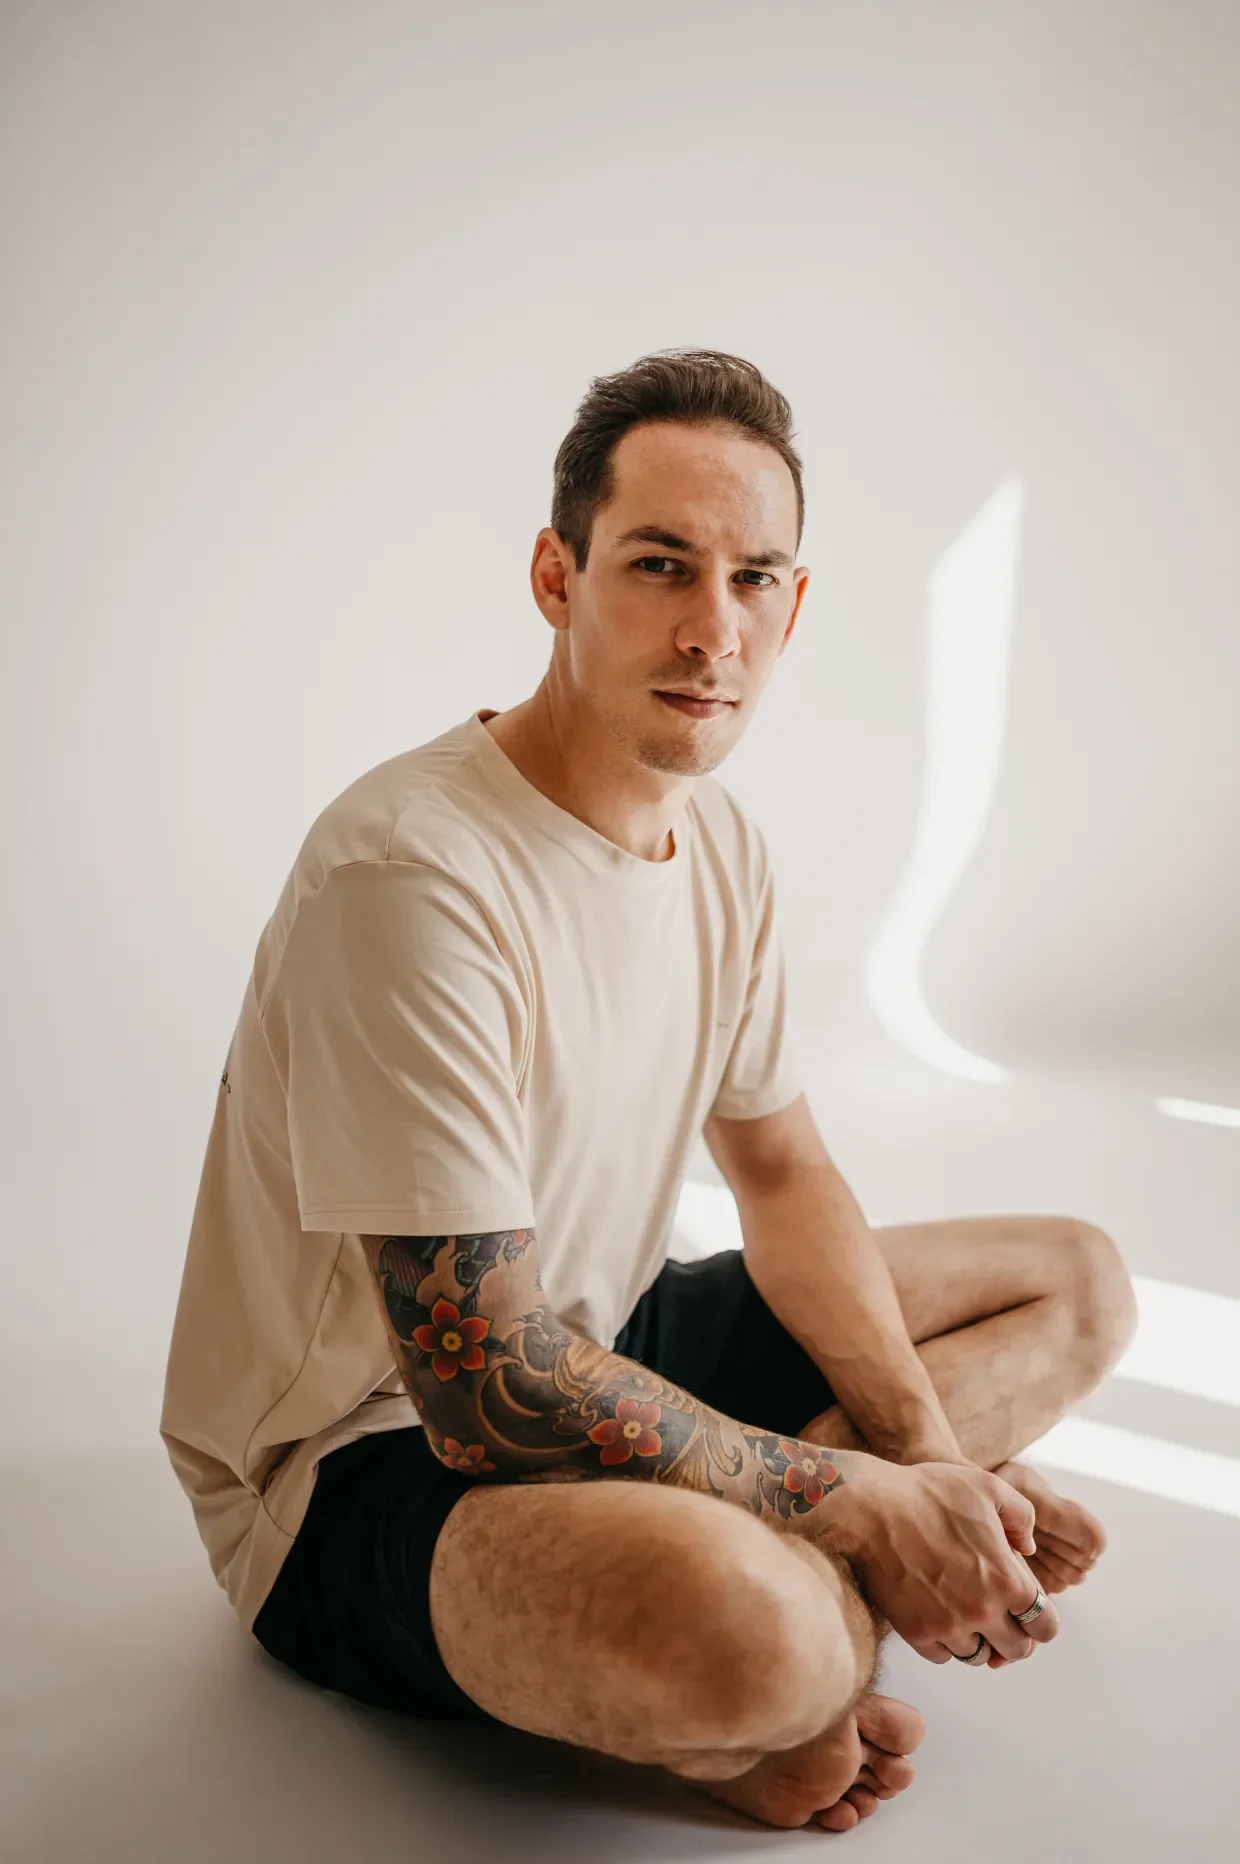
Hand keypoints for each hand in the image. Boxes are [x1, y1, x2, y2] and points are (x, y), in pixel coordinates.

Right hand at [792, 1452, 1058, 1665]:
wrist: (867, 1508)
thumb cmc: (926, 1492)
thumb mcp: (988, 1486)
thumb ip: (1022, 1516)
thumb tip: (1028, 1548)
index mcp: (1006, 1577)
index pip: (1044, 1626)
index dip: (1042, 1621)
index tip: (1031, 1613)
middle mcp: (981, 1610)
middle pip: (1016, 1650)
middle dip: (1015, 1636)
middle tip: (1004, 1620)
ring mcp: (947, 1626)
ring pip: (979, 1656)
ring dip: (980, 1641)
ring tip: (970, 1617)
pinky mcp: (916, 1634)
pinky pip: (944, 1656)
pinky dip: (947, 1643)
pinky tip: (941, 1617)